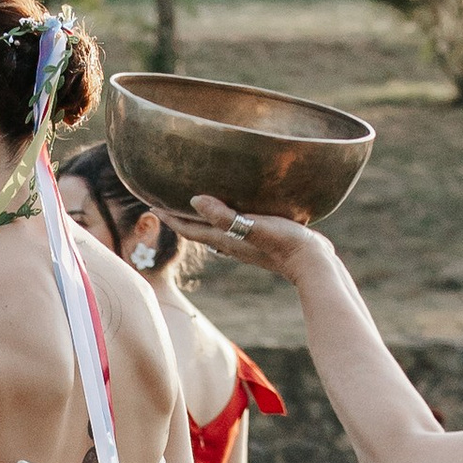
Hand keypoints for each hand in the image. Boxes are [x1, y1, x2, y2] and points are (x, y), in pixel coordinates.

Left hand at [178, 193, 318, 282]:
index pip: (188, 228)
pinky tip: (228, 210)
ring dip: (199, 219)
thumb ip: (224, 216)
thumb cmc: (283, 243)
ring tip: (190, 204)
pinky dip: (221, 219)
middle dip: (179, 217)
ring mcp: (244, 243)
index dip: (169, 217)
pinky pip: (231, 228)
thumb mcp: (253, 226)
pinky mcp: (258, 240)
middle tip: (165, 201)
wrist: (312, 263)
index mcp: (224, 238)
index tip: (151, 205)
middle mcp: (230, 243)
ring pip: (212, 230)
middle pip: (196, 230)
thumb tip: (195, 200)